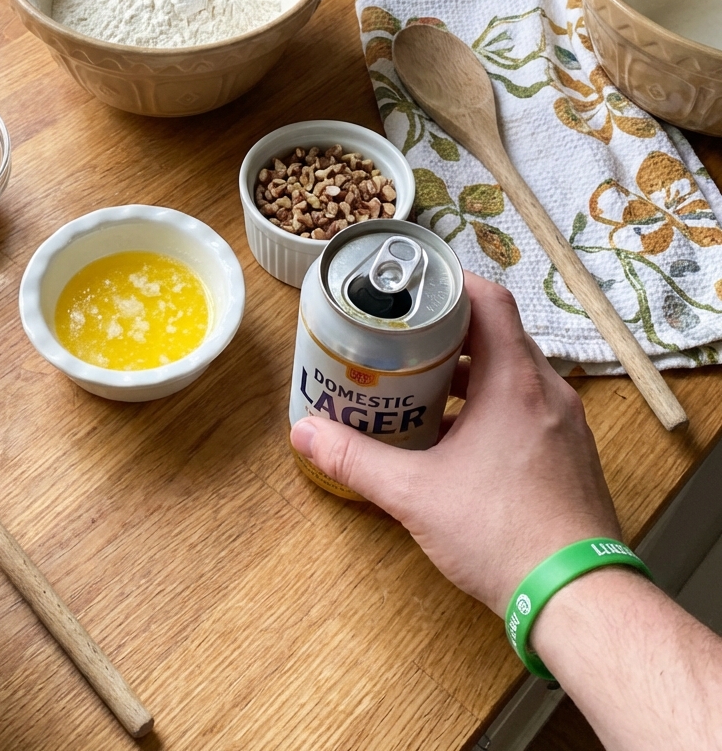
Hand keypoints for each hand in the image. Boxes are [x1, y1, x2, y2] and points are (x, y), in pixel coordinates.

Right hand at [289, 270, 619, 614]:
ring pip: (513, 374)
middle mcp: (547, 391)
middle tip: (401, 341)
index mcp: (514, 381)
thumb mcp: (414, 493)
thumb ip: (355, 459)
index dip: (452, 284)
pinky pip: (528, 407)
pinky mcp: (570, 454)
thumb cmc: (500, 531)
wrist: (577, 598)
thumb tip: (304, 432)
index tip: (414, 288)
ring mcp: (566, 424)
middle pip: (498, 336)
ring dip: (469, 373)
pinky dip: (491, 405)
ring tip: (419, 387)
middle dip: (448, 334)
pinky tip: (456, 439)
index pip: (491, 302)